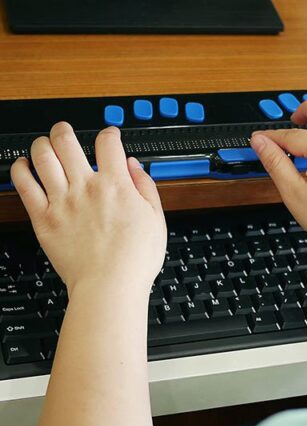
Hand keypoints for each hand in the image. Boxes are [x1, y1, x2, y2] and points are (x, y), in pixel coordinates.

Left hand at [11, 122, 166, 294]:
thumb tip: (135, 166)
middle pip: (66, 140)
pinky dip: (20, 169)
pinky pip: (24, 184)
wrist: (110, 286)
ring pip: (42, 156)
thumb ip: (146, 187)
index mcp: (116, 185)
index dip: (109, 134)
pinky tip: (24, 166)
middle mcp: (86, 187)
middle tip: (66, 132)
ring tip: (44, 145)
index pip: (108, 143)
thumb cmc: (135, 259)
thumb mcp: (156, 220)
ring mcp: (62, 201)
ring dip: (42, 144)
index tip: (110, 136)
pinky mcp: (43, 218)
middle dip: (65, 130)